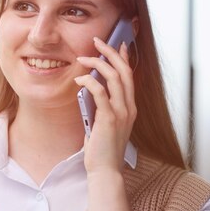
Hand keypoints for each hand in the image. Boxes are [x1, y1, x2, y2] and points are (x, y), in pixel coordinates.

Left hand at [75, 37, 136, 174]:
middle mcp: (129, 107)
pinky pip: (100, 92)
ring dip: (97, 63)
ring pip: (114, 78)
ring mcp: (121, 112)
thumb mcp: (103, 122)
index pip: (129, 76)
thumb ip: (101, 106)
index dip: (124, 58)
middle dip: (110, 52)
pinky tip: (80, 79)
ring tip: (83, 58)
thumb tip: (90, 89)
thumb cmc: (101, 148)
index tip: (118, 43)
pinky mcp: (109, 118)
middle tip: (97, 41)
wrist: (105, 170)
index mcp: (129, 107)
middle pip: (123, 71)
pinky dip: (90, 81)